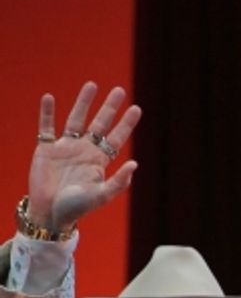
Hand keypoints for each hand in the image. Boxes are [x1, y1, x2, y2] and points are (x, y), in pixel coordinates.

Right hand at [27, 82, 140, 231]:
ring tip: (92, 85)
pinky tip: (49, 98)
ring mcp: (65, 148)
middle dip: (109, 108)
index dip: (126, 123)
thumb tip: (135, 164)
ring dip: (83, 103)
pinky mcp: (46, 149)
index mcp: (99, 160)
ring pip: (75, 119)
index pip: (116, 137)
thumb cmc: (78, 207)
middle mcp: (84, 150)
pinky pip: (46, 128)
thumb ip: (118, 181)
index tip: (136, 108)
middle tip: (120, 91)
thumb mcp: (101, 195)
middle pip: (99, 123)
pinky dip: (46, 113)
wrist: (51, 213)